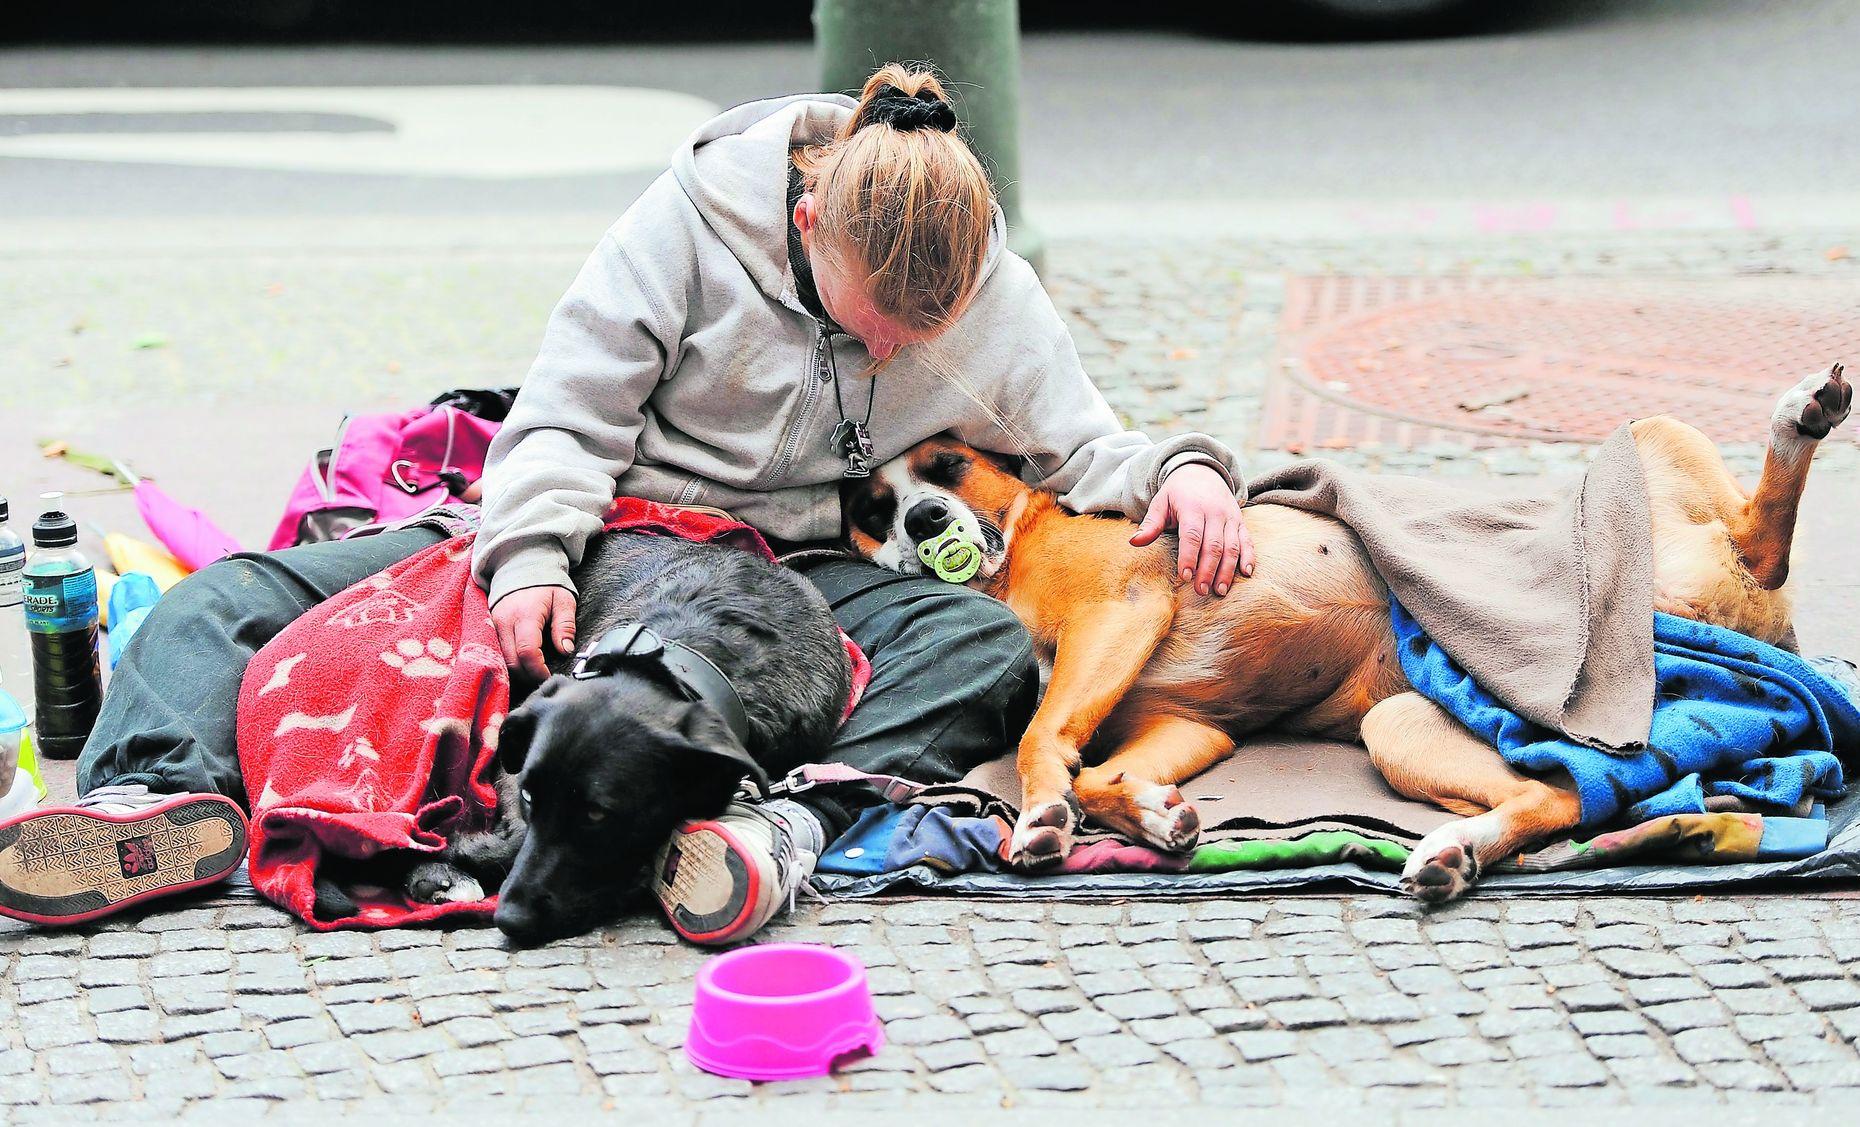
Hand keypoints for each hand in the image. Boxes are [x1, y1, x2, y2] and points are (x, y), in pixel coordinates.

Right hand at [491, 586, 577, 681]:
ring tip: (532, 672)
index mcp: (526, 615)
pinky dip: (506, 663)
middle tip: (542, 677)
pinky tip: (520, 664)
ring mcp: (492, 625)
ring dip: (516, 672)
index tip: (548, 676)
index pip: (527, 652)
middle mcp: (504, 622)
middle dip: (528, 676)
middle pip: (511, 662)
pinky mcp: (487, 628)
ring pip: (500, 660)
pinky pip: (494, 653)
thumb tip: (566, 650)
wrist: (520, 567)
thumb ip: (565, 626)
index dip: (538, 670)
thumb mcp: (563, 600)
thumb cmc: (545, 585)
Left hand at [1131, 463, 1253, 595]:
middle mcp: (1215, 512)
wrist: (1201, 471)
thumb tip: (1133, 542)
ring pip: (1232, 546)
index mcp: (1192, 507)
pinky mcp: (1240, 522)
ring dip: (1227, 570)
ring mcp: (1230, 517)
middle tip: (1201, 591)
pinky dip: (1249, 557)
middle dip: (1208, 570)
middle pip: (1213, 545)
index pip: (1192, 535)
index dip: (1189, 556)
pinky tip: (1247, 573)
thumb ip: (1150, 524)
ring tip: (1219, 591)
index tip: (1185, 576)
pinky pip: (1247, 540)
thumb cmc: (1177, 493)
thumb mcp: (1160, 502)